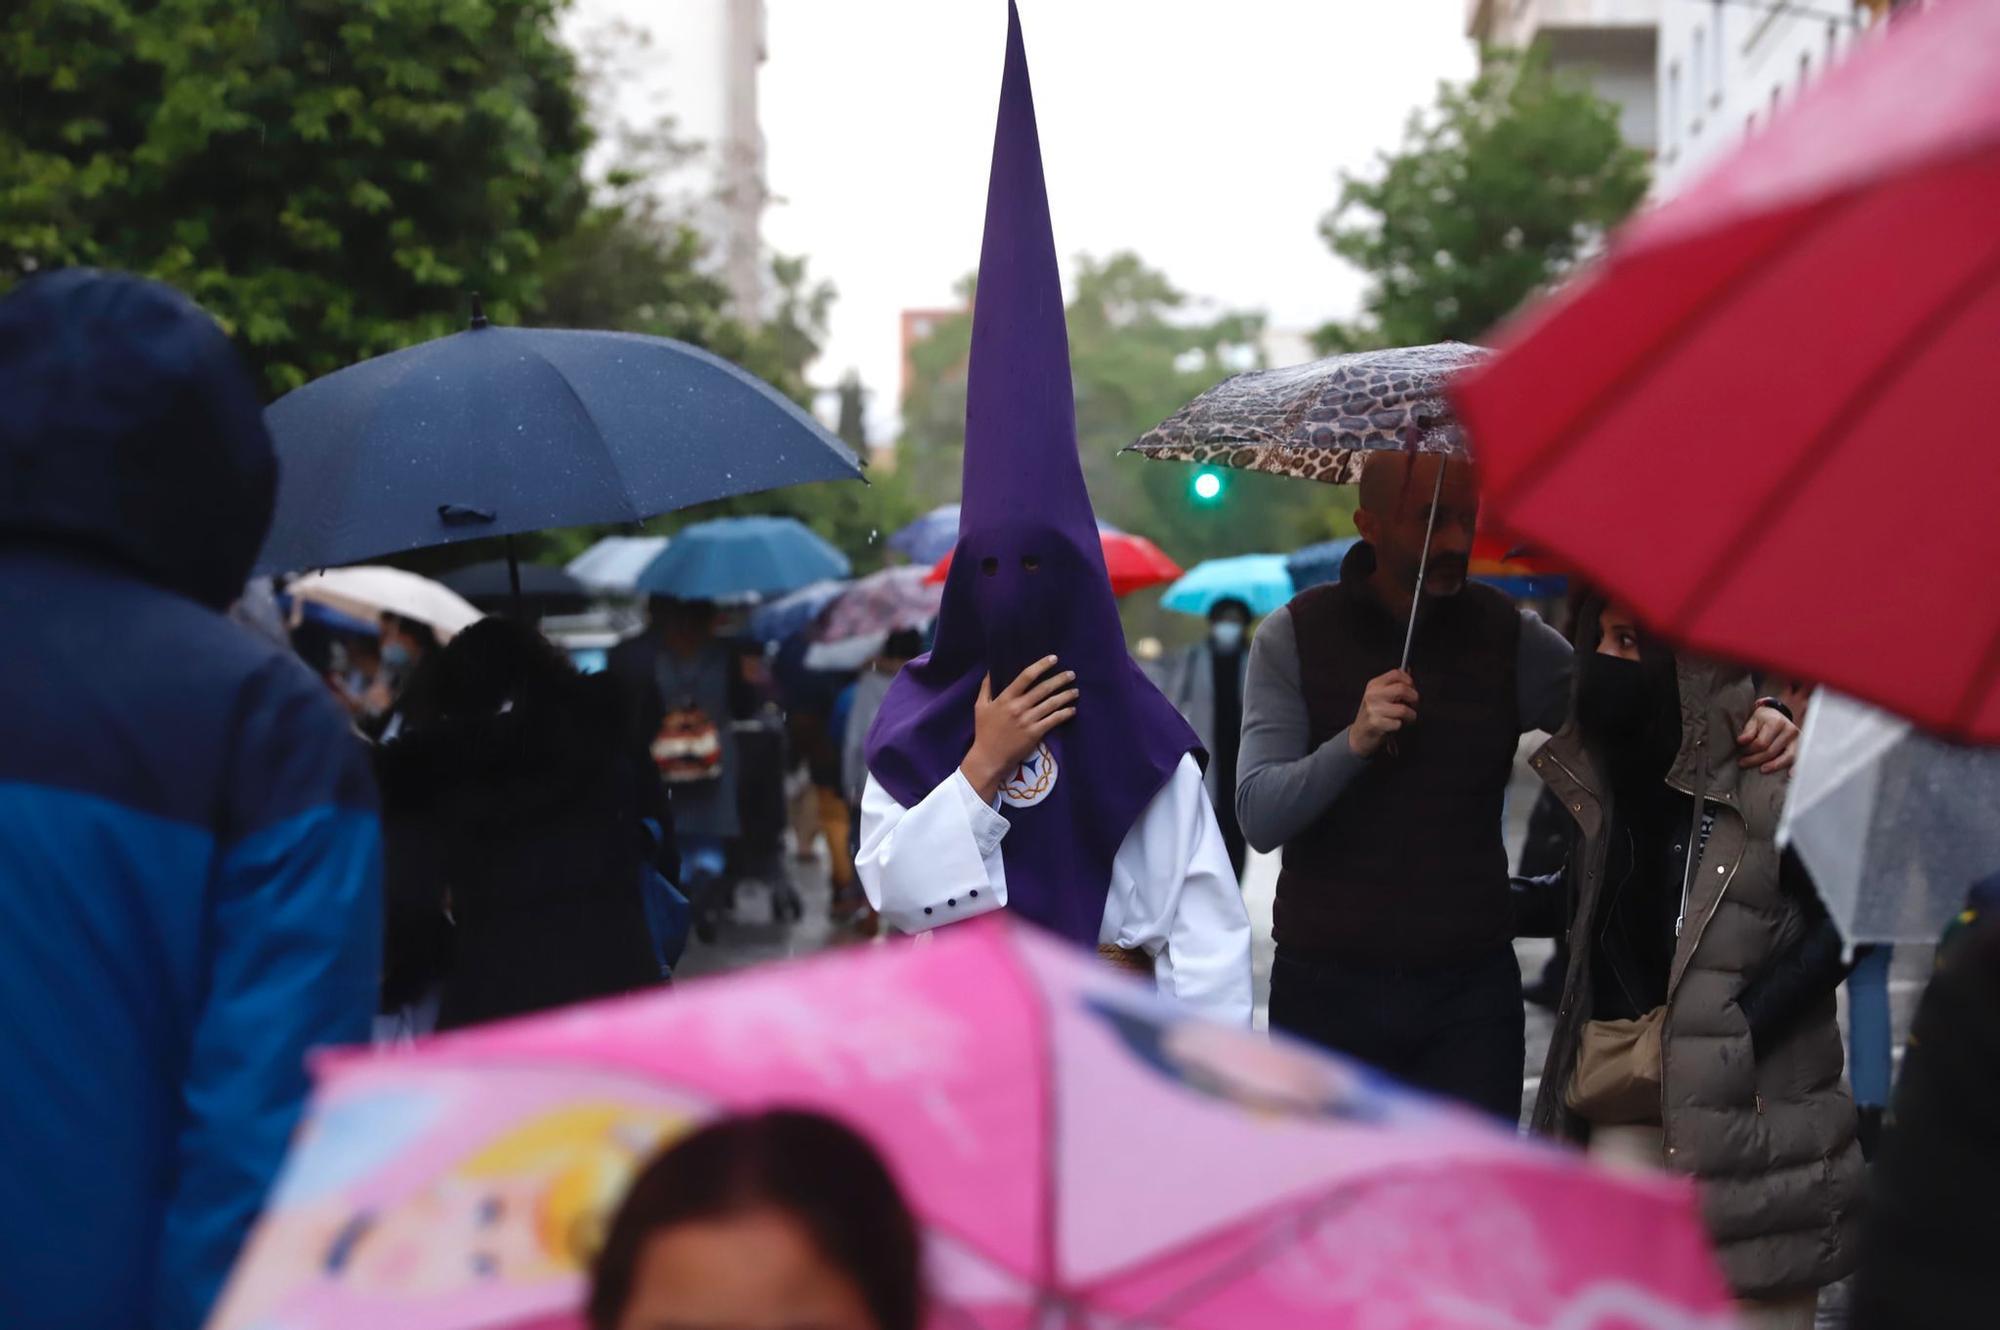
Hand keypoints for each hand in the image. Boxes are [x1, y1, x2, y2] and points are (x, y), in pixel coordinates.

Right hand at [960, 656, 1078, 801]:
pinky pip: (1054, 720)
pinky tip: (1072, 710)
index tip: (1053, 658)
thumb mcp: (980, 707)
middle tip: (1071, 674)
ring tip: (1076, 691)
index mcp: (1006, 698)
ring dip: (1066, 696)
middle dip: (1060, 679)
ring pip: (1052, 704)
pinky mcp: (1035, 733)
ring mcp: (1028, 720)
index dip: (1041, 665)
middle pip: (1043, 688)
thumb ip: (986, 688)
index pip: (1026, 676)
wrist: (989, 758)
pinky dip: (1065, 714)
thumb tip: (990, 670)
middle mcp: (1019, 707)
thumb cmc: (984, 732)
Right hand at [1348, 669, 1418, 758]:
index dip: (1409, 681)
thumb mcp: (1379, 695)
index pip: (1396, 674)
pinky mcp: (1376, 724)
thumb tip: (1408, 670)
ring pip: (1403, 709)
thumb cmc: (1373, 714)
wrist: (1359, 735)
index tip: (1412, 689)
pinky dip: (1400, 726)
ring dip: (1410, 716)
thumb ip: (1394, 683)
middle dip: (1414, 699)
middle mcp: (1373, 695)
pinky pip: (1398, 723)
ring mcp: (1373, 709)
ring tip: (1406, 718)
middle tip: (1413, 705)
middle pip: (1402, 689)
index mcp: (1374, 685)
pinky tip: (1395, 725)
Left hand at [1736, 705, 1799, 773]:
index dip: (1750, 750)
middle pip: (1772, 751)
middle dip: (1756, 759)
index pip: (1762, 743)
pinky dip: (1794, 767)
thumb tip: (1741, 741)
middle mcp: (1789, 730)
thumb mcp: (1753, 721)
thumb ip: (1748, 732)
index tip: (1742, 752)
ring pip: (1786, 757)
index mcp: (1776, 722)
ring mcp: (1797, 739)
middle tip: (1743, 763)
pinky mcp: (1801, 746)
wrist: (1778, 715)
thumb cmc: (1764, 720)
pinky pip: (1798, 759)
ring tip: (1761, 770)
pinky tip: (1790, 774)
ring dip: (1773, 766)